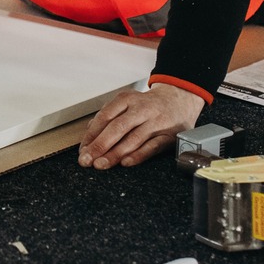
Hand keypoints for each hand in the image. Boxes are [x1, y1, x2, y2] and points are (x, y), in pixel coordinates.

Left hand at [78, 83, 204, 169]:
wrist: (180, 99)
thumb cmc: (148, 105)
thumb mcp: (127, 103)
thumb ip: (108, 117)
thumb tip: (90, 134)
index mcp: (127, 99)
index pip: (105, 117)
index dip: (91, 135)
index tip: (83, 150)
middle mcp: (141, 109)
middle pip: (117, 127)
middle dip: (100, 145)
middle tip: (87, 160)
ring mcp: (156, 122)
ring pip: (133, 139)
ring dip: (115, 154)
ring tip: (101, 164)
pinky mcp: (169, 135)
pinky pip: (152, 147)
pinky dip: (138, 155)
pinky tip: (125, 163)